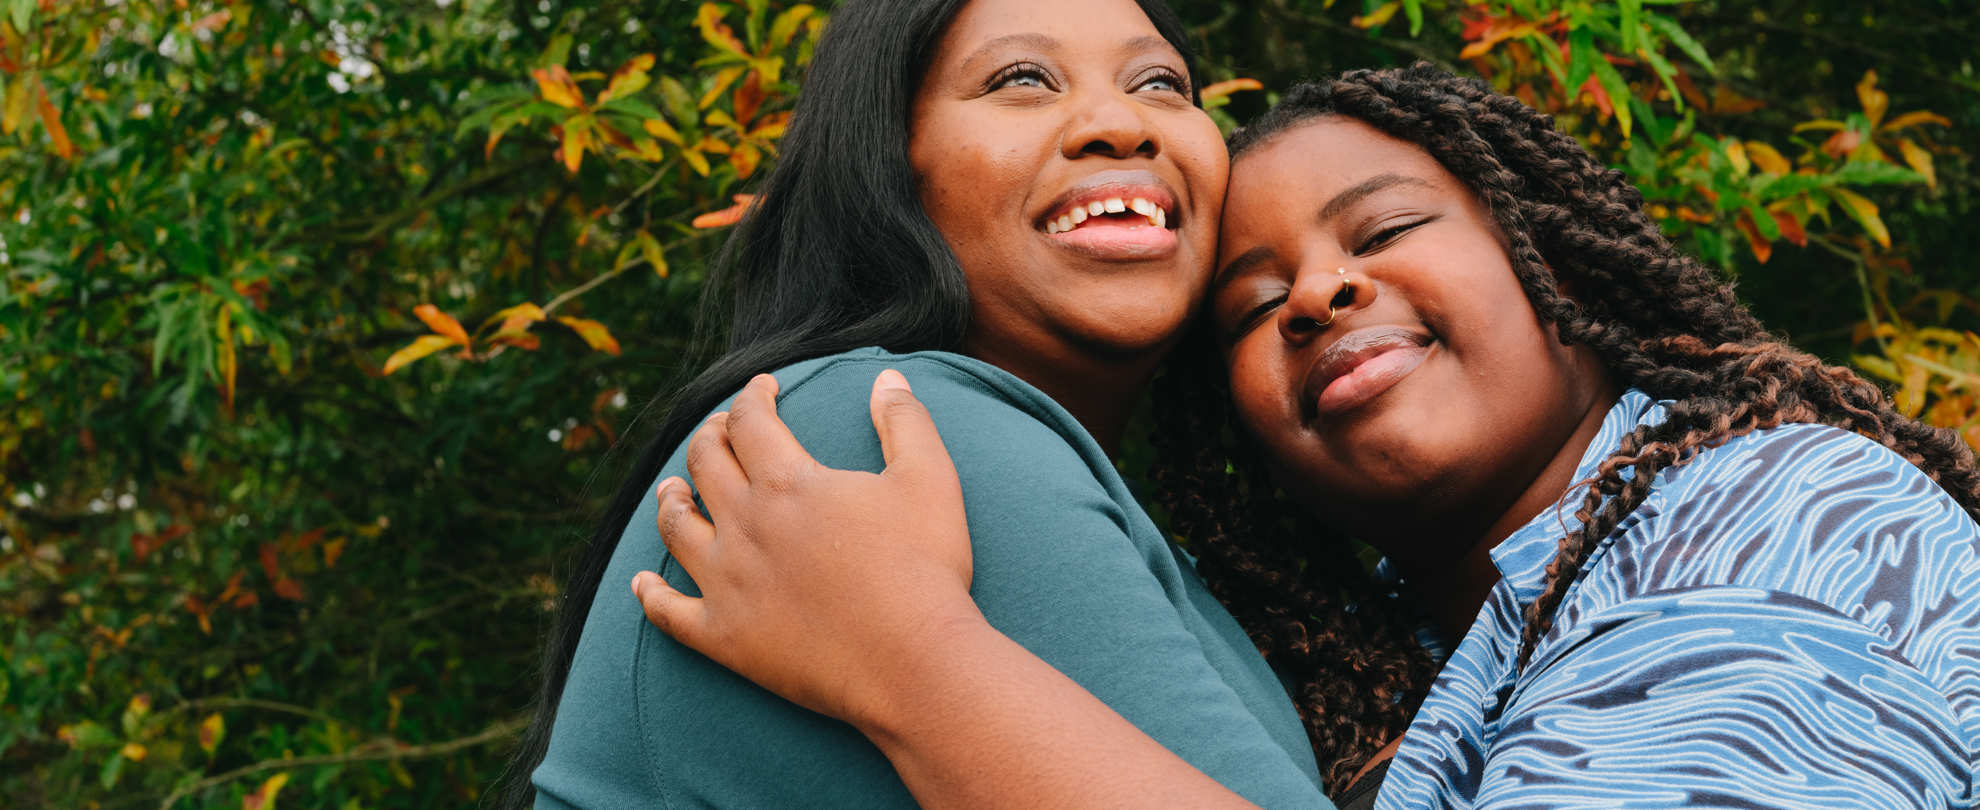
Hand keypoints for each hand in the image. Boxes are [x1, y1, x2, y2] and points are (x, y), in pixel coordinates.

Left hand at [631, 369, 983, 729]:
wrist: (912, 663)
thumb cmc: (925, 569)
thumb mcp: (930, 479)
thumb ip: (905, 422)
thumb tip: (888, 378)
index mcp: (787, 482)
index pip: (749, 421)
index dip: (752, 396)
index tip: (763, 389)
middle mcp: (744, 525)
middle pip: (704, 464)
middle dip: (710, 437)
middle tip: (721, 431)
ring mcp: (727, 583)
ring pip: (675, 528)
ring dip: (670, 501)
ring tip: (673, 490)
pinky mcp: (724, 638)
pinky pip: (669, 612)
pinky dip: (650, 595)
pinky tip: (641, 585)